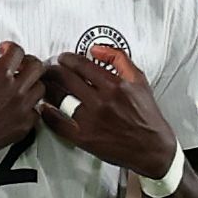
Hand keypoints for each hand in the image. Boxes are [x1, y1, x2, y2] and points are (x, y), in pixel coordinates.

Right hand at [0, 37, 50, 169]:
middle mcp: (15, 91)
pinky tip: (20, 104)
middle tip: (19, 63)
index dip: (11, 47)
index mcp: (0, 76)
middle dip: (28, 61)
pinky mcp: (23, 126)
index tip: (6, 50)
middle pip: (37, 67)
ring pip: (40, 88)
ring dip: (32, 82)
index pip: (17, 52)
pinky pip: (37, 111)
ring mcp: (22, 109)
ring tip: (21, 83)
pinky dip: (31, 105)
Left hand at [39, 40, 177, 177]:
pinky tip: (45, 108)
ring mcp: (91, 120)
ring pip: (59, 98)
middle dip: (54, 70)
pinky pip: (58, 123)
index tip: (63, 59)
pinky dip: (48, 114)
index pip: (81, 65)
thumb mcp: (139, 81)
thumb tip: (96, 50)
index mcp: (115, 86)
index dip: (67, 59)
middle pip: (66, 78)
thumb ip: (119, 59)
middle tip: (49, 69)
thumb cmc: (146, 116)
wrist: (152, 148)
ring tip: (46, 85)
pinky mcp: (84, 138)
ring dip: (49, 88)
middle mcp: (101, 102)